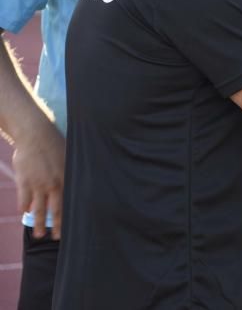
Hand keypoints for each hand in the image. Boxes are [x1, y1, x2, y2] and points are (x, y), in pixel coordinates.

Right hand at [11, 117, 64, 239]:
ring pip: (38, 209)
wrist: (36, 135)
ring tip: (38, 235)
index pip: (70, 203)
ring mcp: (37, 184)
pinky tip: (25, 213)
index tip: (72, 227)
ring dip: (38, 223)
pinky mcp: (24, 181)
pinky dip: (24, 207)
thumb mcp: (70, 156)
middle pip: (54, 210)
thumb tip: (85, 179)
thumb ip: (73, 171)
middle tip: (55, 239)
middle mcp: (53, 184)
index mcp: (66, 179)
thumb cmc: (55, 143)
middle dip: (55, 226)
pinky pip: (24, 199)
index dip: (70, 216)